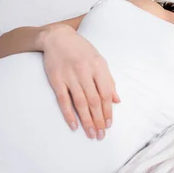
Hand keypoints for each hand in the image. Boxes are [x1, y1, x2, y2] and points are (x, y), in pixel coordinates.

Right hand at [40, 25, 119, 139]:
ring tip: (91, 134)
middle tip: (101, 135)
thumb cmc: (81, 50)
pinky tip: (74, 125)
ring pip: (80, 102)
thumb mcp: (99, 60)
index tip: (109, 124)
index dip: (108, 110)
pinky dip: (69, 114)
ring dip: (87, 120)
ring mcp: (70, 76)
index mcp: (98, 66)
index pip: (106, 93)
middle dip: (98, 119)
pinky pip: (63, 100)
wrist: (57, 37)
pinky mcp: (56, 79)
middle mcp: (85, 71)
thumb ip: (108, 80)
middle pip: (94, 100)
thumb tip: (117, 100)